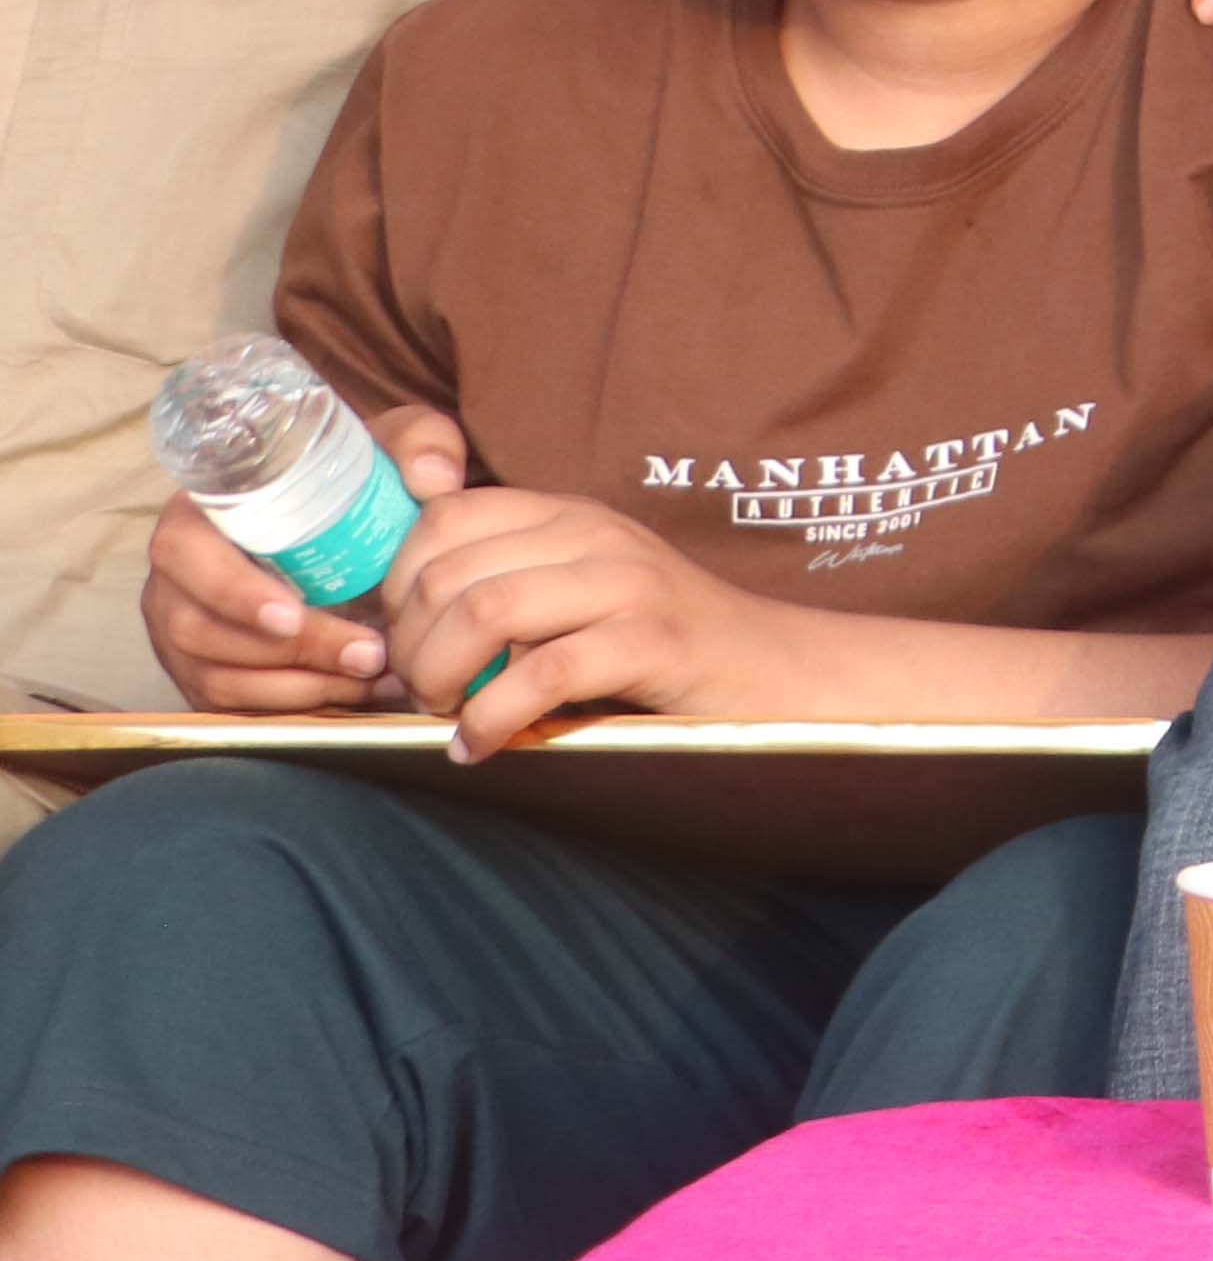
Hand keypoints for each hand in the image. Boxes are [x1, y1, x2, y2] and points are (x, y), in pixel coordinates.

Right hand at [139, 407, 464, 712]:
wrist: (354, 531)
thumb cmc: (355, 487)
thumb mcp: (389, 448)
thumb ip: (419, 443)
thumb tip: (433, 478)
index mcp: (198, 516)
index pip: (182, 552)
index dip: (229, 590)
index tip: (291, 615)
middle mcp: (177, 581)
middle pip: (201, 630)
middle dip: (290, 651)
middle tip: (366, 654)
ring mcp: (184, 636)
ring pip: (221, 676)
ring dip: (303, 684)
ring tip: (375, 673)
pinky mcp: (205, 677)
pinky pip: (239, 707)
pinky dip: (301, 704)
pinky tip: (359, 692)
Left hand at [381, 489, 765, 759]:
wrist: (772, 668)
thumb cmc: (659, 647)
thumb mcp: (578, 594)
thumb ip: (504, 589)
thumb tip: (393, 637)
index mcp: (569, 514)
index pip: (443, 517)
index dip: (398, 584)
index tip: (406, 639)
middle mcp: (595, 534)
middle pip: (447, 573)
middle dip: (410, 647)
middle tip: (422, 694)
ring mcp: (627, 583)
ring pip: (483, 612)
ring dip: (440, 678)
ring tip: (448, 714)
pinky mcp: (652, 641)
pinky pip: (540, 673)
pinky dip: (490, 720)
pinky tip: (480, 746)